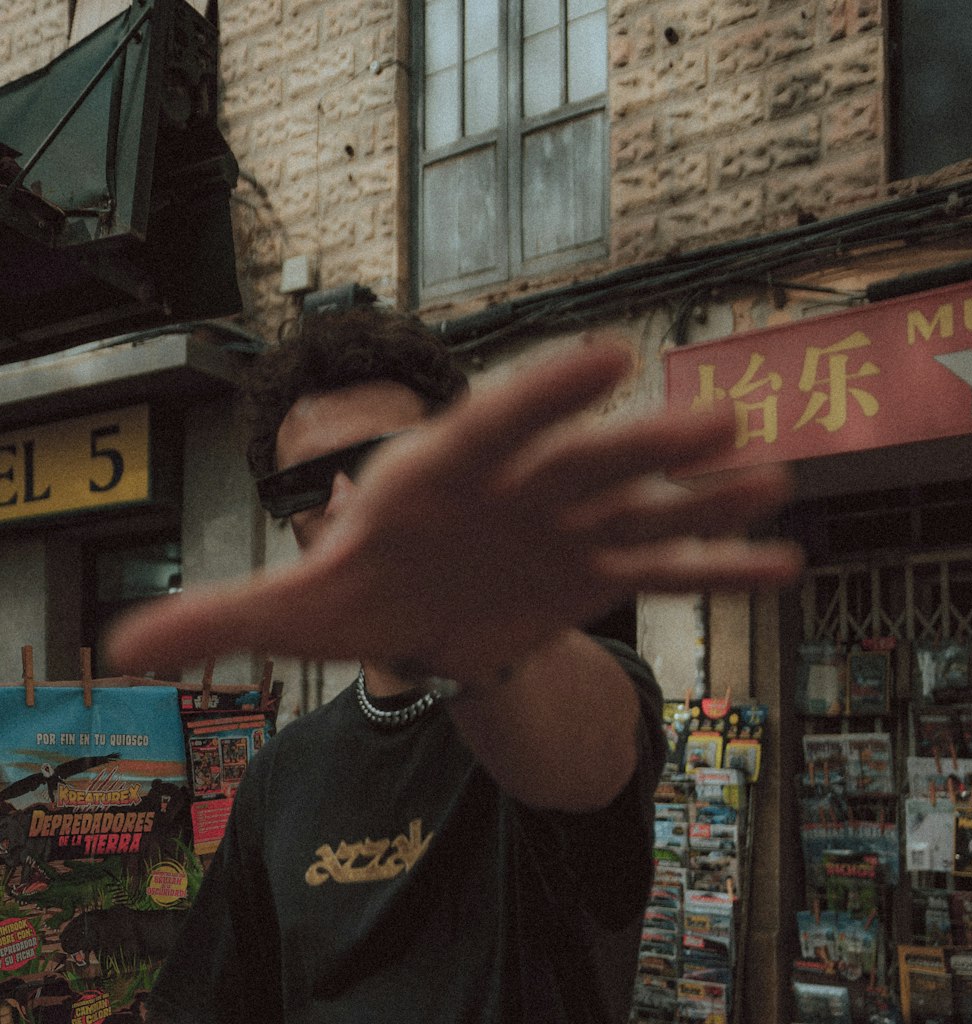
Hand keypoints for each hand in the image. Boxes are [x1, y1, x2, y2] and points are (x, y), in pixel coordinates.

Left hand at [107, 339, 801, 681]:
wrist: (418, 611)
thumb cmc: (355, 589)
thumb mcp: (289, 611)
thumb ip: (220, 621)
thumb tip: (124, 653)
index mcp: (436, 478)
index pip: (489, 428)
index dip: (545, 399)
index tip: (608, 358)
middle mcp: (512, 489)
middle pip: (581, 461)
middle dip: (645, 442)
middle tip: (715, 416)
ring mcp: (562, 527)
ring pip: (640, 506)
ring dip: (703, 494)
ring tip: (771, 478)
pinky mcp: (595, 572)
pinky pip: (664, 571)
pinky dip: (717, 570)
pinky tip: (782, 565)